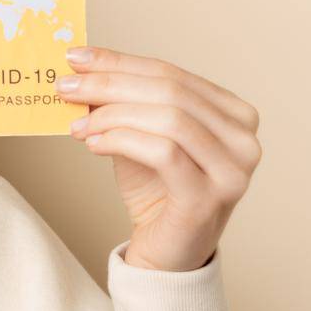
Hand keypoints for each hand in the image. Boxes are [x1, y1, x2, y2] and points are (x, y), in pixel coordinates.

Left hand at [56, 45, 261, 272]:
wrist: (166, 253)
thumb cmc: (155, 190)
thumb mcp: (138, 134)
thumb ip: (122, 101)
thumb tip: (81, 65)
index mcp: (233, 113)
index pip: (171, 72)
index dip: (119, 62)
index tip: (75, 58)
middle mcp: (244, 139)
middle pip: (170, 91)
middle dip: (109, 84)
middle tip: (66, 87)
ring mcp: (233, 170)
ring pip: (169, 118)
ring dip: (112, 115)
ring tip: (78, 124)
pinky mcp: (210, 198)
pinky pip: (162, 153)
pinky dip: (121, 141)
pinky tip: (92, 144)